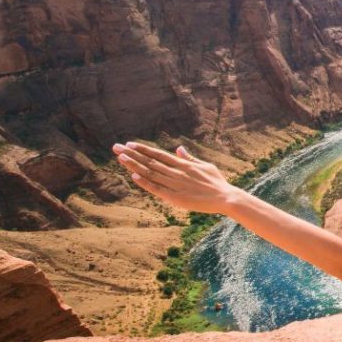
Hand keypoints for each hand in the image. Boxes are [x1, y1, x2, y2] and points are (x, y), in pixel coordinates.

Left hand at [112, 142, 240, 213]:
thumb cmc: (217, 182)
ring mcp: (175, 184)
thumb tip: (179, 148)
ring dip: (134, 165)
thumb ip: (189, 158)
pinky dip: (145, 183)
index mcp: (183, 165)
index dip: (143, 149)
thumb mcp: (205, 166)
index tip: (129, 144)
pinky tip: (134, 176)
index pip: (158, 154)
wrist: (226, 198)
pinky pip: (157, 189)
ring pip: (150, 173)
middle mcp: (176, 172)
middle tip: (116, 147)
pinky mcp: (175, 197)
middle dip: (132, 154)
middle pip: (150, 161)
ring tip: (120, 158)